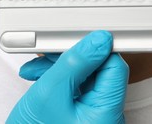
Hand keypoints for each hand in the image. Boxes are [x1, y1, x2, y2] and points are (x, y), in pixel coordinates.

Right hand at [7, 30, 128, 123]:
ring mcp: (93, 114)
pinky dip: (58, 79)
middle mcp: (105, 114)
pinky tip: (40, 77)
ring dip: (60, 67)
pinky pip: (76, 87)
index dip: (97, 48)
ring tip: (37, 69)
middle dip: (71, 57)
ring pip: (84, 76)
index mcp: (106, 113)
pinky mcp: (82, 113)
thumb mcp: (49, 93)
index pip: (114, 66)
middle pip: (98, 69)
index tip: (78, 37)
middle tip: (49, 53)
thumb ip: (75, 63)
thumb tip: (99, 40)